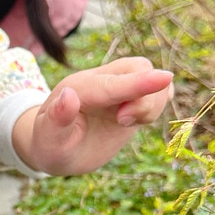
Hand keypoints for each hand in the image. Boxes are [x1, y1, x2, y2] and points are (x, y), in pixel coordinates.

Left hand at [11, 57, 173, 175]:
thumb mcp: (49, 138)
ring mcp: (117, 87)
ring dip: (151, 103)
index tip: (165, 78)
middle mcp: (100, 80)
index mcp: (79, 87)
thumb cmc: (50, 144)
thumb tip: (68, 95)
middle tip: (123, 123)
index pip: (113, 84)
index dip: (138, 83)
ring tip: (124, 124)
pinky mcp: (130, 98)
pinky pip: (155, 89)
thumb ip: (57, 118)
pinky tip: (138, 118)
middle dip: (144, 97)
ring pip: (151, 77)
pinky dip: (157, 102)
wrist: (55, 146)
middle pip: (138, 69)